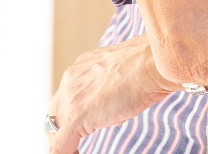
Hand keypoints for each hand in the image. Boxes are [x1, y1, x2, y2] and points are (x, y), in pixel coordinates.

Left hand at [46, 36, 175, 153]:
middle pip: (54, 112)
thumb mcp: (126, 68)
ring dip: (63, 141)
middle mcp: (72, 78)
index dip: (72, 111)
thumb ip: (114, 80)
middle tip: (72, 141)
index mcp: (83, 65)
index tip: (85, 120)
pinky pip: (60, 144)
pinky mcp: (76, 116)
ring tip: (75, 150)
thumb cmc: (152, 64)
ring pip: (53, 128)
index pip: (68, 93)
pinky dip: (64, 153)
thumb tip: (120, 96)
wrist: (154, 63)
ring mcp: (71, 97)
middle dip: (60, 128)